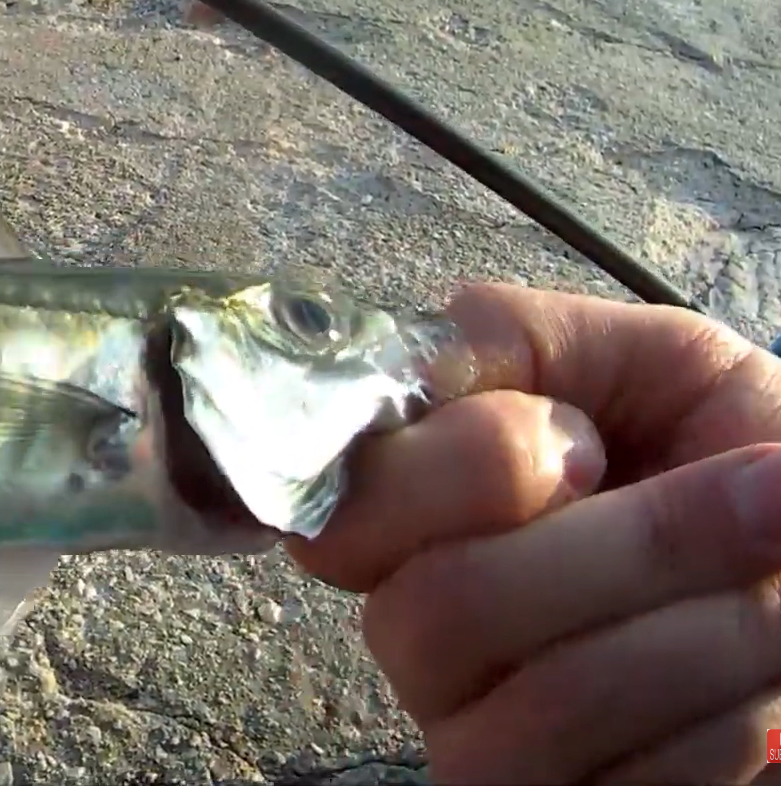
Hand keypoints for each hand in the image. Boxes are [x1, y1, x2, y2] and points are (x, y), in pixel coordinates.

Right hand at [289, 283, 780, 782]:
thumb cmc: (743, 475)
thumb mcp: (654, 367)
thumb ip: (524, 338)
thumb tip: (431, 347)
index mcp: (410, 523)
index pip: (342, 510)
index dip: (461, 470)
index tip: (584, 444)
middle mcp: (416, 639)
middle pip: (446, 605)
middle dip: (638, 542)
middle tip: (760, 497)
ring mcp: (479, 751)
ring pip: (553, 698)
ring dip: (713, 628)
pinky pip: (633, 782)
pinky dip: (735, 716)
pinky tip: (769, 687)